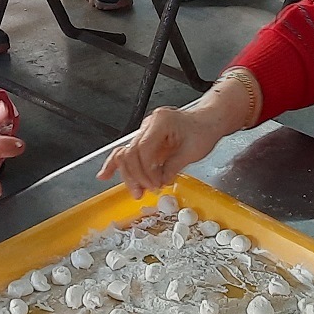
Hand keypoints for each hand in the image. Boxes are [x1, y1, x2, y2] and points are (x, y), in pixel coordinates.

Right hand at [100, 100, 228, 196]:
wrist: (208, 121)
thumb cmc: (203, 130)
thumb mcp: (192, 151)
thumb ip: (172, 166)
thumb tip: (159, 182)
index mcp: (161, 121)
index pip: (144, 149)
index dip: (147, 170)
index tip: (155, 185)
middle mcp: (149, 124)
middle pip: (131, 152)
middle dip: (136, 175)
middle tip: (144, 192)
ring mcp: (145, 131)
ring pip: (127, 154)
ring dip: (129, 175)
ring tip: (135, 191)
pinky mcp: (145, 140)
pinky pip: (128, 153)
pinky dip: (116, 164)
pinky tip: (105, 175)